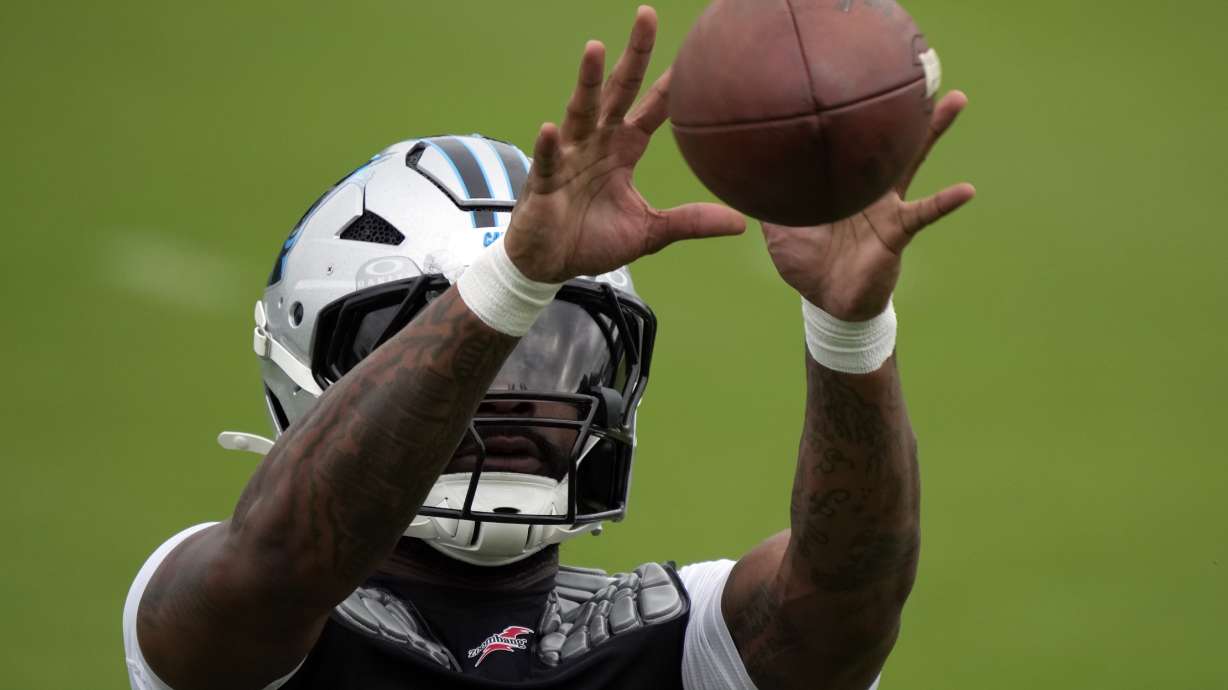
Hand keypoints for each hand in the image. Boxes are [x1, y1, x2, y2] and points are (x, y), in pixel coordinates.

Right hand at [504, 6, 745, 282]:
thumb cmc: (594, 240)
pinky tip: (550, 128)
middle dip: (633, 57)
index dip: (672, 86)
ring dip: (586, 82)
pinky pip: (547, 160)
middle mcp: (596, 143)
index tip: (695, 57)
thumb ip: (690, 221)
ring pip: (580, 112)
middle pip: (617, 92)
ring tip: (595, 48)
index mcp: (622, 150)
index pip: (651, 109)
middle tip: (647, 17)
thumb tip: (740, 222)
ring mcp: (567, 158)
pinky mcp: (544, 182)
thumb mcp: (651, 232)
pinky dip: (547, 145)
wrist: (551, 265)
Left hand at [762, 92, 976, 320]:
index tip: (855, 82)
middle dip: (901, 108)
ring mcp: (887, 208)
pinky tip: (966, 189)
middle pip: (886, 141)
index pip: (848, 145)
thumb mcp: (779, 231)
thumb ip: (767, 204)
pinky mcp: (897, 232)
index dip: (851, 119)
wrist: (828, 302)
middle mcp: (869, 190)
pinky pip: (924, 213)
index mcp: (842, 186)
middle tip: (921, 71)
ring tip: (954, 100)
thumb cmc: (808, 265)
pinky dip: (945, 202)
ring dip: (932, 133)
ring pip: (912, 162)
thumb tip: (741, 178)